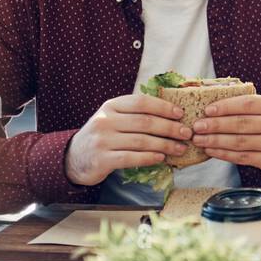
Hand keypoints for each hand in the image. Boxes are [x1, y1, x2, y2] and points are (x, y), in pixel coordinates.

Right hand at [65, 93, 191, 185]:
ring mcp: (102, 140)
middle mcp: (105, 120)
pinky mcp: (102, 159)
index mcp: (111, 106)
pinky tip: (162, 158)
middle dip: (170, 128)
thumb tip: (172, 113)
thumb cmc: (103, 136)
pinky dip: (149, 158)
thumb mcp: (114, 118)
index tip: (180, 113)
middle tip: (186, 133)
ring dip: (165, 145)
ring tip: (180, 148)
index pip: (141, 102)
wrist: (74, 158)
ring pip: (141, 141)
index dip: (163, 107)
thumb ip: (135, 114)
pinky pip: (131, 158)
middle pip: (145, 122)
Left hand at [191, 94, 260, 182]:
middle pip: (241, 123)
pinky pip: (243, 157)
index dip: (225, 106)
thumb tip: (215, 108)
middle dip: (215, 124)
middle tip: (197, 126)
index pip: (247, 103)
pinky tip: (212, 150)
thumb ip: (252, 110)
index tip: (207, 110)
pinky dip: (224, 154)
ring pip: (240, 141)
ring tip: (199, 139)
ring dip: (215, 140)